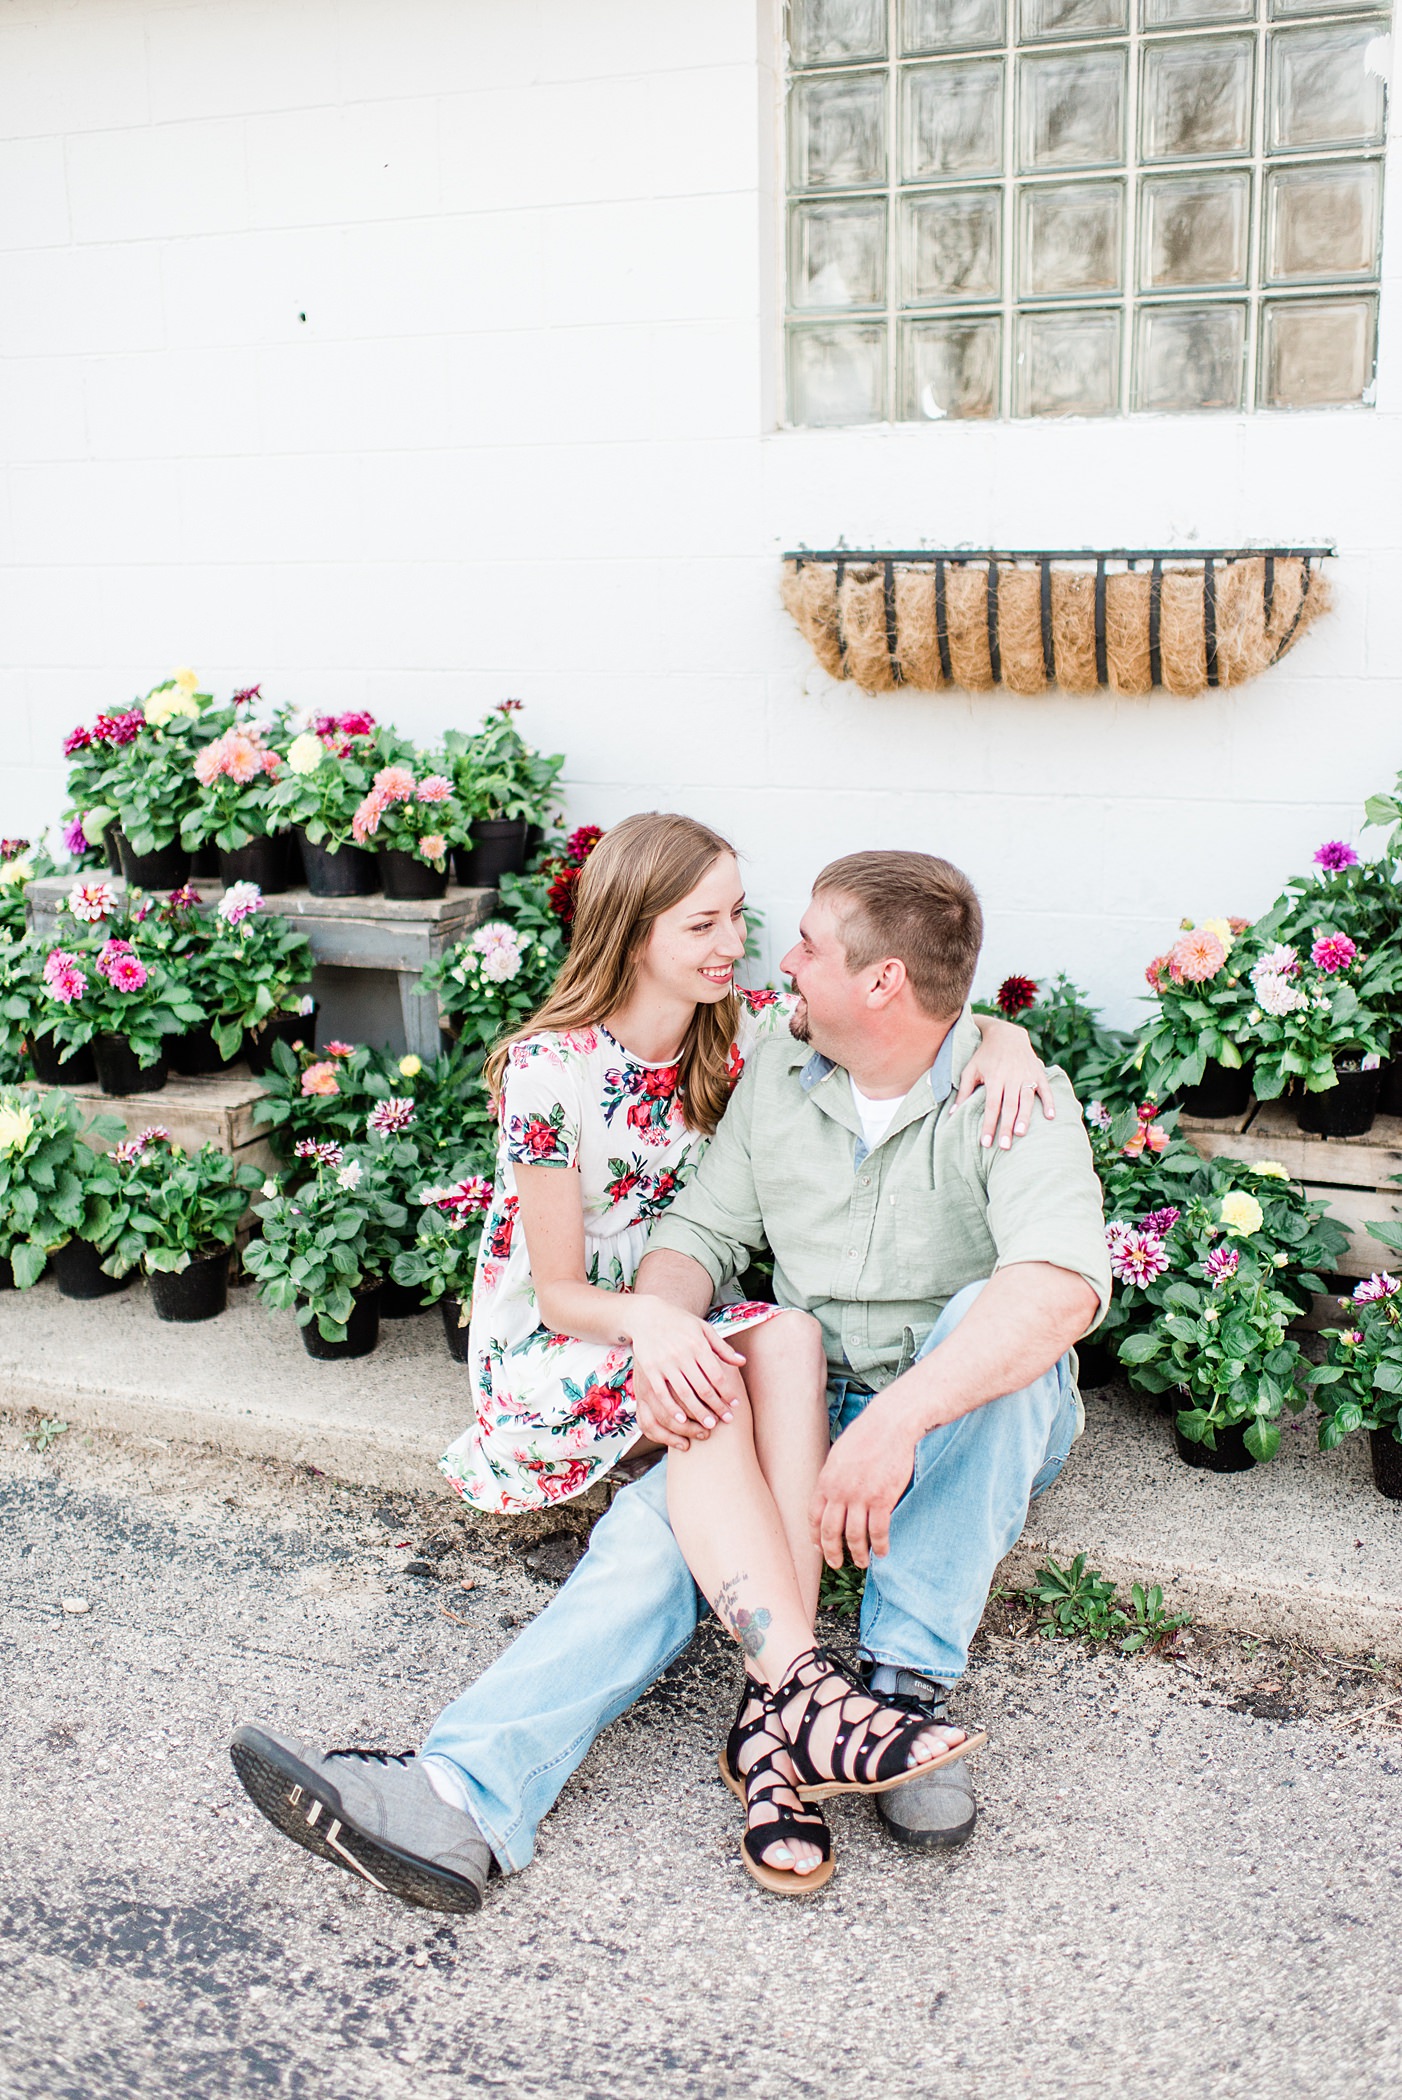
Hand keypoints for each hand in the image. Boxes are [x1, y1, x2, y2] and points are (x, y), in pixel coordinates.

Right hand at [627, 1296, 745, 1448]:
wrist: (646, 1315)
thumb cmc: (679, 1323)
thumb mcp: (703, 1329)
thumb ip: (722, 1347)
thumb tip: (742, 1362)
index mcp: (697, 1344)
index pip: (717, 1374)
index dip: (727, 1392)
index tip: (735, 1405)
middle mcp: (682, 1354)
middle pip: (703, 1387)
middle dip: (716, 1406)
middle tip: (726, 1420)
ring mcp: (664, 1363)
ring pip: (684, 1394)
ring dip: (698, 1412)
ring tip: (708, 1426)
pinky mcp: (649, 1370)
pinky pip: (662, 1394)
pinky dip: (672, 1409)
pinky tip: (681, 1420)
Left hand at [808, 1397, 917, 1569]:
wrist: (890, 1424)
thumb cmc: (866, 1435)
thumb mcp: (839, 1455)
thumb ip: (833, 1478)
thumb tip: (831, 1494)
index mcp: (826, 1481)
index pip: (815, 1517)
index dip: (816, 1536)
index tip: (820, 1548)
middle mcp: (840, 1492)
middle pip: (831, 1532)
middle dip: (832, 1552)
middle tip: (837, 1563)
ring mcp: (861, 1497)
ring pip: (855, 1536)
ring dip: (858, 1554)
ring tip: (862, 1562)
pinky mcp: (883, 1499)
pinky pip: (878, 1532)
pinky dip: (880, 1546)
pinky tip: (882, 1552)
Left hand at [959, 1015, 1054, 1150]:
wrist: (1006, 1034)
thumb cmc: (984, 1055)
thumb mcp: (970, 1069)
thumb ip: (963, 1091)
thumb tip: (951, 1114)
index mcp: (994, 1077)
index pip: (991, 1105)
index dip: (988, 1124)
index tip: (985, 1143)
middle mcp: (1011, 1077)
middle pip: (1009, 1106)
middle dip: (1006, 1126)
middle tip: (1004, 1146)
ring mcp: (1026, 1075)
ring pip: (1026, 1099)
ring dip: (1025, 1117)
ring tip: (1021, 1134)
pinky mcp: (1037, 1073)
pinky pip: (1045, 1089)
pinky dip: (1049, 1102)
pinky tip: (1050, 1117)